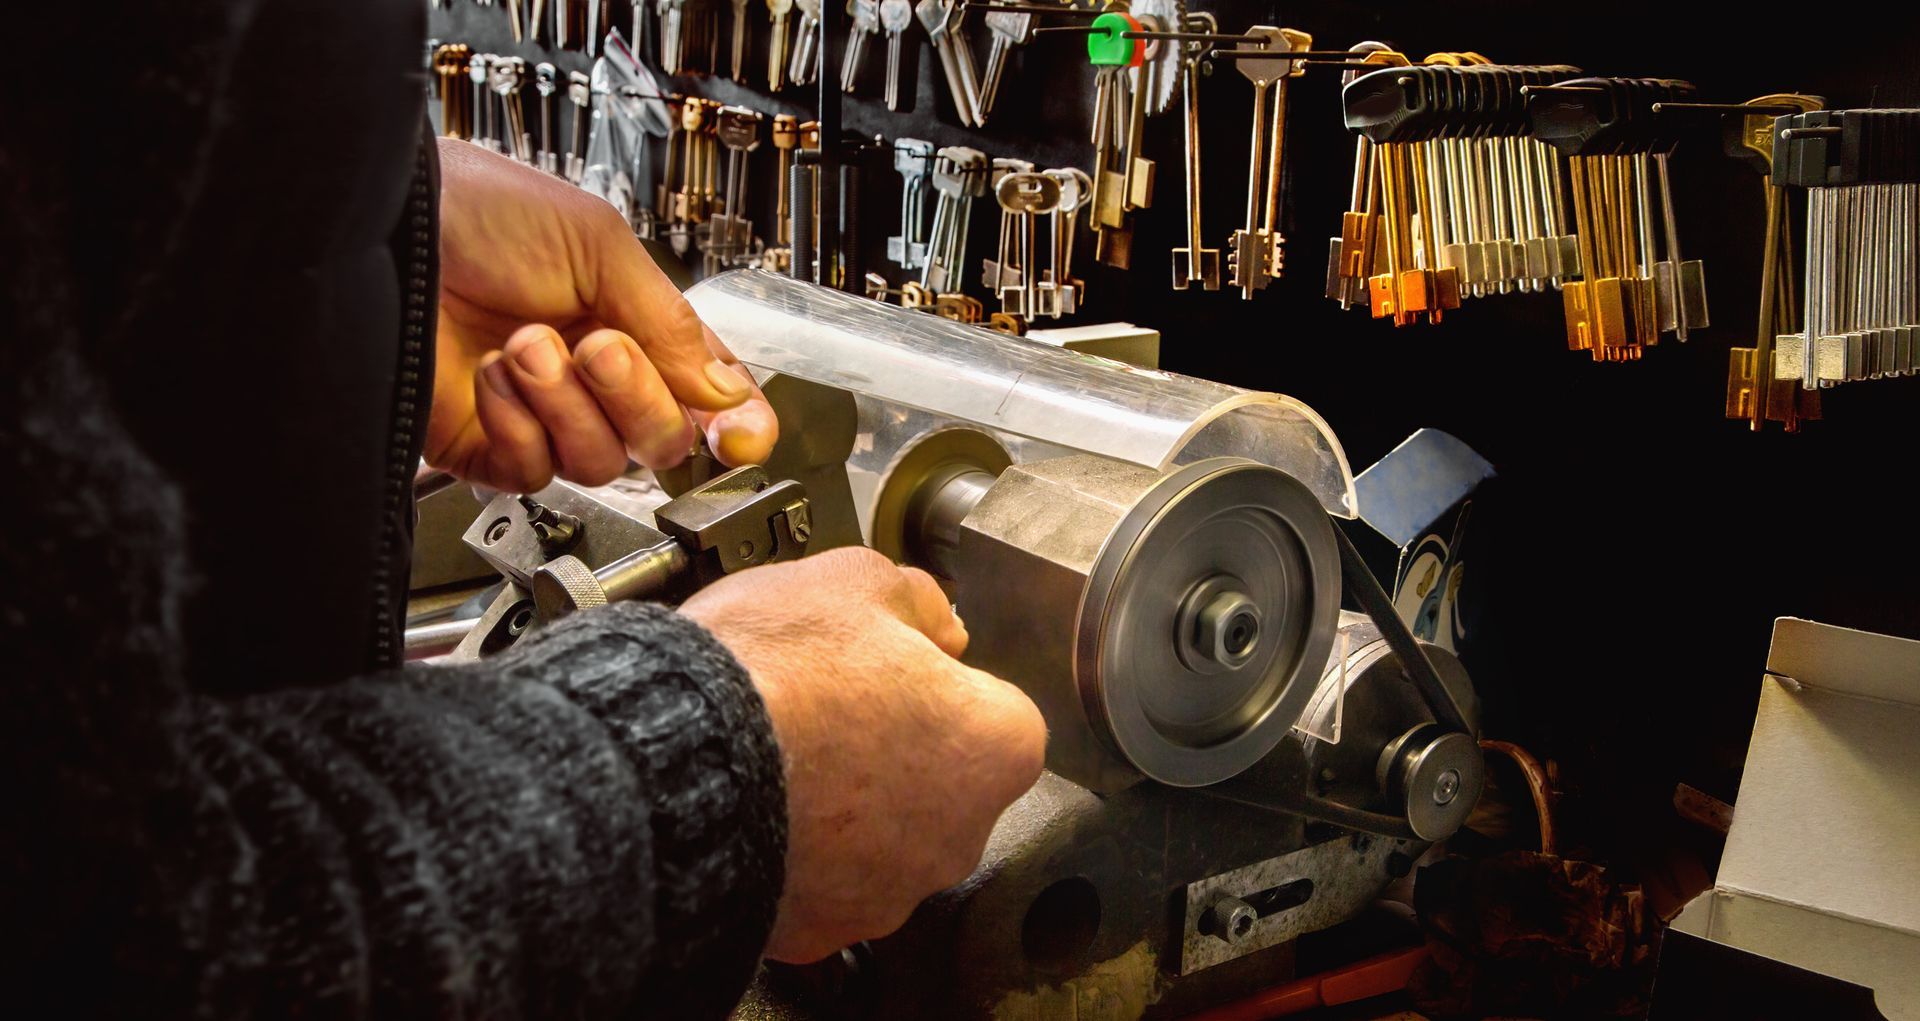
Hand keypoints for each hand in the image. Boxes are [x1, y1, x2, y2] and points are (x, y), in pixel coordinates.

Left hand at [426, 141, 777, 491]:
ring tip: (524, 344)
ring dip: (565, 402)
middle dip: (635, 396)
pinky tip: (492, 374)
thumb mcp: (599, 244)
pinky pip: (533, 473)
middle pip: (662, 442)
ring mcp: (544, 416)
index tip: (738, 440)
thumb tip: (725, 394)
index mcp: (638, 328)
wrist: (393, 227)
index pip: (710, 398)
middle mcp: (596, 380)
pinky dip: (518, 424)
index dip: (735, 426)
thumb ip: (672, 325)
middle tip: (597, 346)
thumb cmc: (481, 210)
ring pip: (600, 464)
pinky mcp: (488, 445)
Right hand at [680, 548, 1047, 962]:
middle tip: (827, 706)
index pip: (990, 710)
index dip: (934, 679)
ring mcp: (888, 894)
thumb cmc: (771, 673)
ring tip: (779, 752)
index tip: (890, 666)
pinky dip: (794, 854)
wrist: (671, 762)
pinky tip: (754, 804)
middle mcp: (958, 837)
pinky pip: (818, 886)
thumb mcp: (851, 581)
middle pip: (938, 784)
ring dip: (844, 807)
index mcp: (992, 746)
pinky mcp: (817, 934)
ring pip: (879, 841)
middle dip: (892, 750)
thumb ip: (915, 600)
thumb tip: (933, 620)